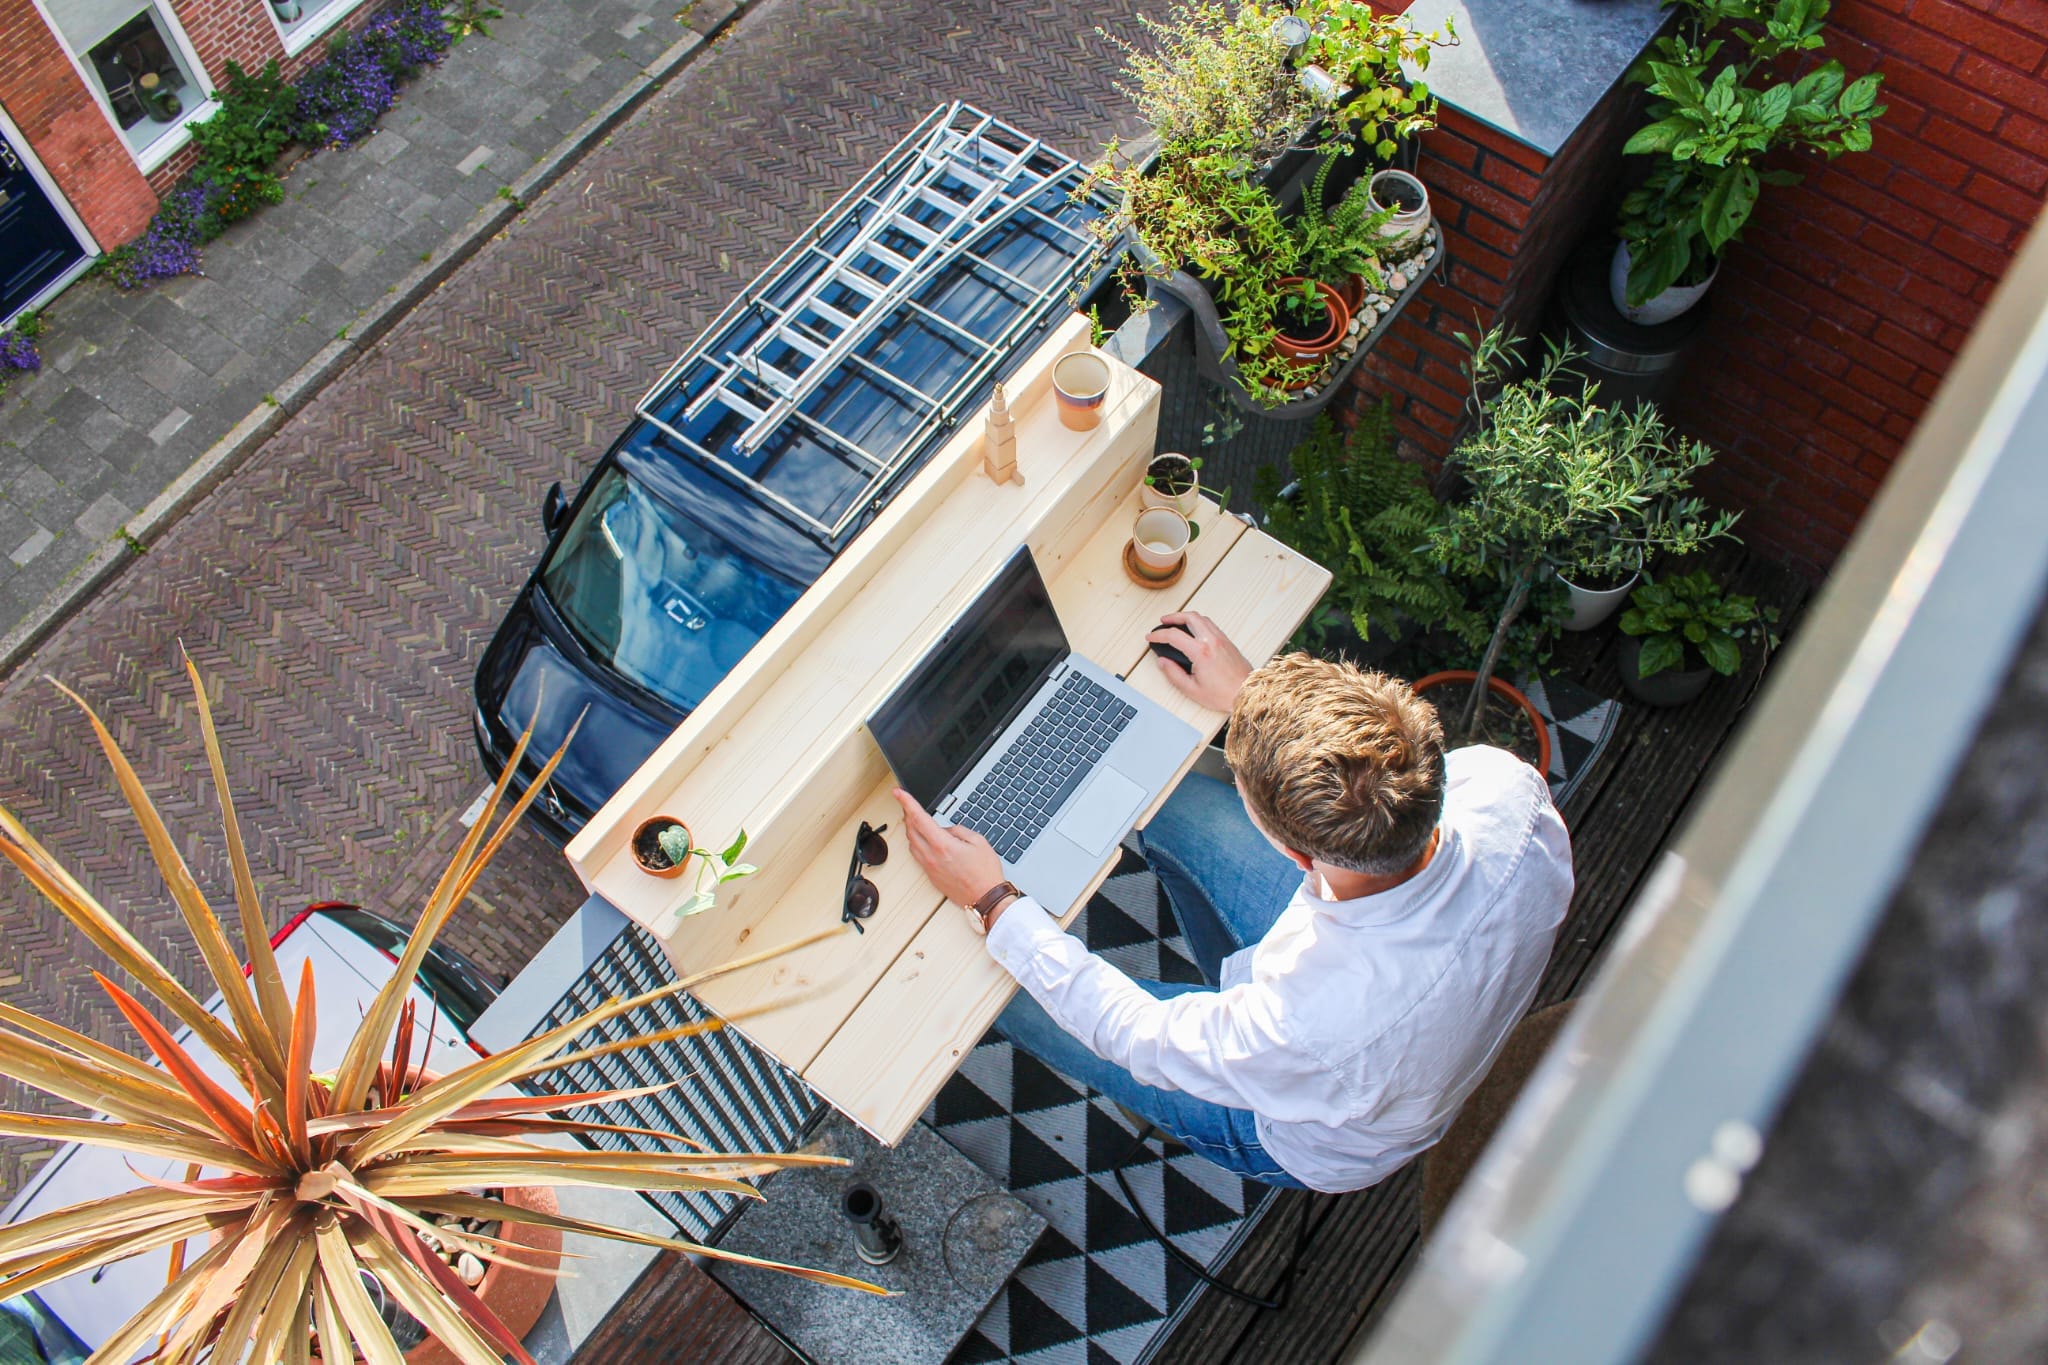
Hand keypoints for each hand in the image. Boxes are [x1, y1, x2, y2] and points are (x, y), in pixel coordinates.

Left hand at [892, 789, 1005, 910]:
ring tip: (917, 821)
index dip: (906, 802)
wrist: (985, 898)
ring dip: (911, 829)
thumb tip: (946, 829)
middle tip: (908, 805)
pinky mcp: (930, 876)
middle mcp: (931, 857)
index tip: (898, 793)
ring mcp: (929, 868)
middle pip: (910, 830)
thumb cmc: (985, 873)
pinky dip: (916, 843)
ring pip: (911, 843)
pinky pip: (917, 855)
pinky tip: (924, 840)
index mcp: (942, 845)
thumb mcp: (978, 841)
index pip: (918, 818)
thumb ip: (958, 830)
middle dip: (907, 814)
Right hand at [1148, 612, 1252, 712]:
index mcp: (1201, 652)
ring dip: (1187, 617)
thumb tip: (1162, 662)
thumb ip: (1173, 674)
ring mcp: (1221, 639)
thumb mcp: (1192, 689)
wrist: (1247, 693)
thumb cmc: (1224, 694)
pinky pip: (1211, 624)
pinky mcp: (1228, 641)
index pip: (1174, 636)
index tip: (1151, 637)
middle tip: (1163, 621)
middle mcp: (1212, 641)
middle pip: (1190, 617)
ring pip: (1202, 618)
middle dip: (1173, 616)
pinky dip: (1199, 622)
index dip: (1158, 635)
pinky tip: (1194, 630)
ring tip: (1177, 623)